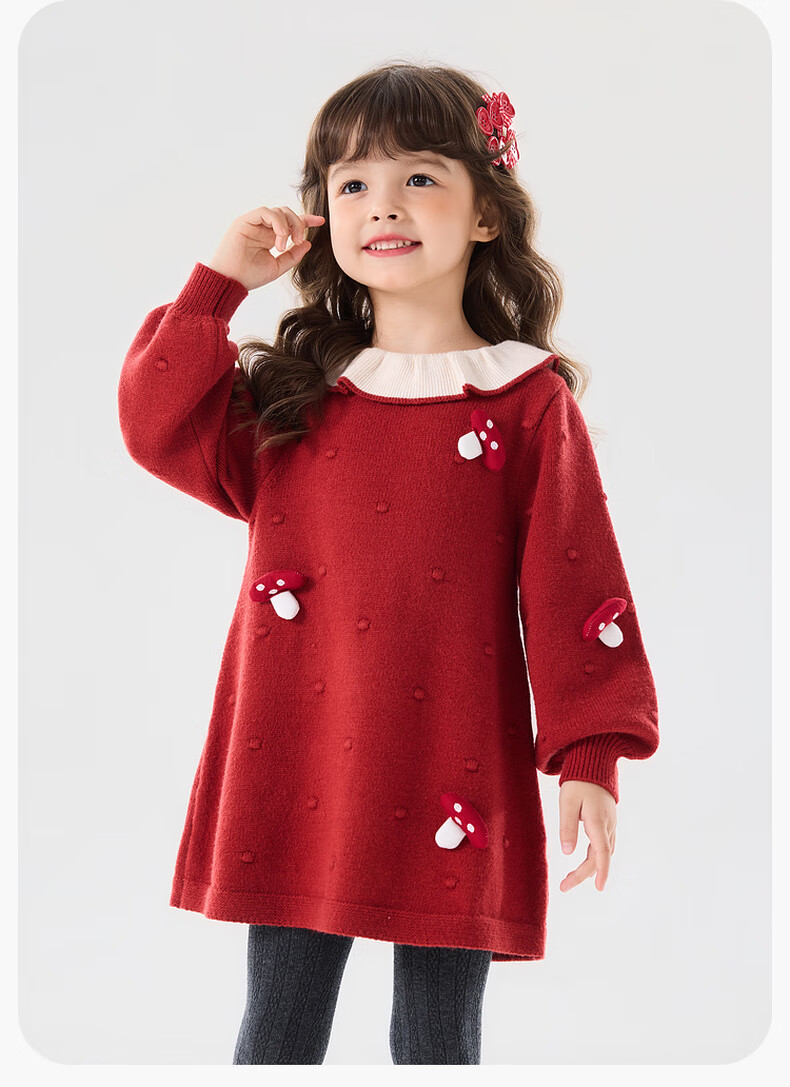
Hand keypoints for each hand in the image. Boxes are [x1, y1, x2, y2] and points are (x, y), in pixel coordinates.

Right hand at [207, 205, 326, 291]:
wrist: (230, 281)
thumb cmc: (250, 276)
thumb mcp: (277, 267)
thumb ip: (293, 256)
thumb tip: (308, 243)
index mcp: (270, 237)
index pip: (290, 223)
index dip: (306, 220)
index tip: (321, 221)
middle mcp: (262, 227)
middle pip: (287, 213)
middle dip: (298, 224)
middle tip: (298, 241)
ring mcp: (253, 223)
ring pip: (278, 211)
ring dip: (287, 226)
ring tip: (284, 245)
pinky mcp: (245, 220)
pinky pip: (266, 212)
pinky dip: (277, 222)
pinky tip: (279, 238)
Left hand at [557, 780, 616, 891]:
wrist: (594, 764)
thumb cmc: (578, 782)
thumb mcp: (567, 802)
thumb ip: (567, 826)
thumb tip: (567, 852)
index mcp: (598, 821)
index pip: (601, 853)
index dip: (601, 872)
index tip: (598, 889)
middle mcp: (608, 826)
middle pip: (600, 857)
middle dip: (584, 874)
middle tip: (564, 886)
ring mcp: (610, 824)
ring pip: (603, 853)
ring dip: (589, 868)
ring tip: (570, 879)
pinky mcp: (608, 822)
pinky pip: (604, 845)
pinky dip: (596, 858)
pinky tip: (586, 864)